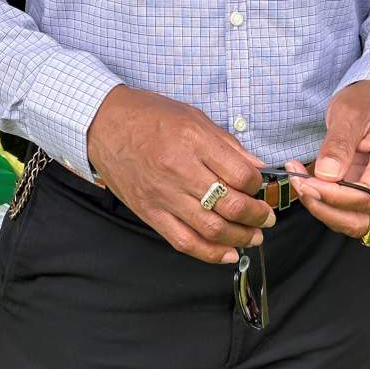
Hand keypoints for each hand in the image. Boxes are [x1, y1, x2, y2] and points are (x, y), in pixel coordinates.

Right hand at [86, 85, 272, 263]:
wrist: (103, 124)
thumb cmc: (149, 115)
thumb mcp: (193, 117)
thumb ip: (227, 145)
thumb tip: (258, 167)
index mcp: (193, 141)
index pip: (241, 175)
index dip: (259, 185)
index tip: (260, 186)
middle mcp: (179, 169)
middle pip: (231, 205)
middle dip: (257, 216)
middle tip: (266, 217)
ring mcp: (163, 195)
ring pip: (211, 228)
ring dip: (240, 237)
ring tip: (254, 236)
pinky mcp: (150, 212)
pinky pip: (183, 241)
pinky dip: (210, 253)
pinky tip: (227, 253)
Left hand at [286, 81, 369, 239]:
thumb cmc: (365, 103)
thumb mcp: (347, 115)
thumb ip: (337, 146)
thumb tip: (326, 176)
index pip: (367, 197)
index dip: (333, 197)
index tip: (304, 182)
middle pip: (364, 217)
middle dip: (326, 208)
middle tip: (299, 185)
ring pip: (358, 220)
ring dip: (325, 209)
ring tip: (301, 183)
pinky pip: (353, 211)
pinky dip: (329, 205)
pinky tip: (311, 185)